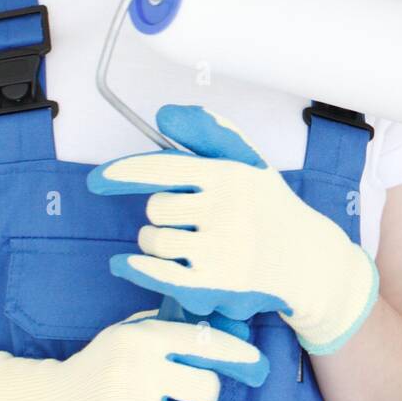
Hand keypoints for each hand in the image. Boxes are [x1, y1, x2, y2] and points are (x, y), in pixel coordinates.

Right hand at [0, 310, 267, 400]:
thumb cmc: (101, 363)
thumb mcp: (127, 334)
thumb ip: (166, 328)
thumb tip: (217, 323)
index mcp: (141, 340)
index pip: (202, 343)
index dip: (236, 352)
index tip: (256, 360)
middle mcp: (138, 373)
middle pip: (206, 385)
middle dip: (207, 389)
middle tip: (194, 388)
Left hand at [88, 105, 378, 354]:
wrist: (305, 260)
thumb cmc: (268, 206)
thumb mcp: (247, 162)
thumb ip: (207, 133)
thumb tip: (163, 114)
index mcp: (231, 174)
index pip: (165, 168)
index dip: (125, 173)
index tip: (96, 180)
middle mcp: (227, 210)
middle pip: (155, 208)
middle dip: (160, 213)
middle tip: (184, 218)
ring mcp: (220, 250)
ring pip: (153, 241)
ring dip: (155, 242)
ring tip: (183, 243)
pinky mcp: (213, 286)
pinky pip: (156, 273)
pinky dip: (135, 267)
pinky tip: (125, 263)